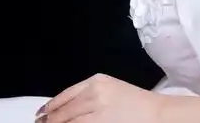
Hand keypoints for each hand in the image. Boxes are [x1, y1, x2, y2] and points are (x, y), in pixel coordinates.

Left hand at [36, 73, 160, 122]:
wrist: (158, 114)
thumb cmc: (139, 105)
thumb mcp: (112, 91)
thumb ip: (90, 96)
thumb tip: (65, 110)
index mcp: (97, 81)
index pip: (65, 95)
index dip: (50, 107)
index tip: (41, 114)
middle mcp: (94, 93)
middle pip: (63, 110)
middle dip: (50, 120)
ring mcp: (95, 109)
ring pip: (67, 121)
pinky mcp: (98, 122)